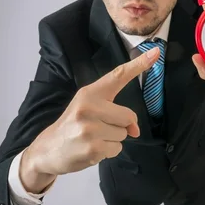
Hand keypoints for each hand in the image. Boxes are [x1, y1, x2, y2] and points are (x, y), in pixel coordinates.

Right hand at [22, 46, 159, 182]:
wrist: (48, 149)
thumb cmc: (73, 126)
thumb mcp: (88, 109)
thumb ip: (115, 113)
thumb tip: (135, 131)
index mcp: (89, 92)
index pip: (118, 75)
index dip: (139, 65)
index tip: (156, 53)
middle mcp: (88, 107)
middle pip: (129, 116)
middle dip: (121, 126)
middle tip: (99, 128)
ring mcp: (89, 128)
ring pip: (123, 134)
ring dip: (113, 139)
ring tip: (93, 138)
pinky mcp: (92, 148)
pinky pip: (117, 149)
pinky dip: (108, 151)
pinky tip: (91, 149)